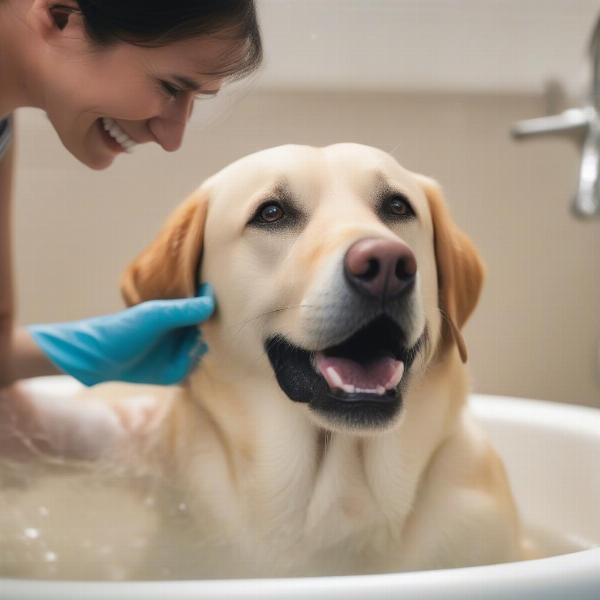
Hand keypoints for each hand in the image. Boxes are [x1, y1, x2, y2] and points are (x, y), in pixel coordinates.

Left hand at [27, 284, 213, 385]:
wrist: (93, 358)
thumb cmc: (122, 330)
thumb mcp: (154, 317)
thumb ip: (183, 309)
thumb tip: (212, 301)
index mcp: (180, 312)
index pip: (208, 310)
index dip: (218, 312)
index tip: (223, 315)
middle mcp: (183, 331)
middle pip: (211, 334)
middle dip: (216, 338)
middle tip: (207, 340)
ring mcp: (178, 353)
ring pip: (203, 355)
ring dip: (202, 356)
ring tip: (191, 354)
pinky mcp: (173, 374)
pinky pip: (192, 373)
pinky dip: (194, 373)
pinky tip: (190, 371)